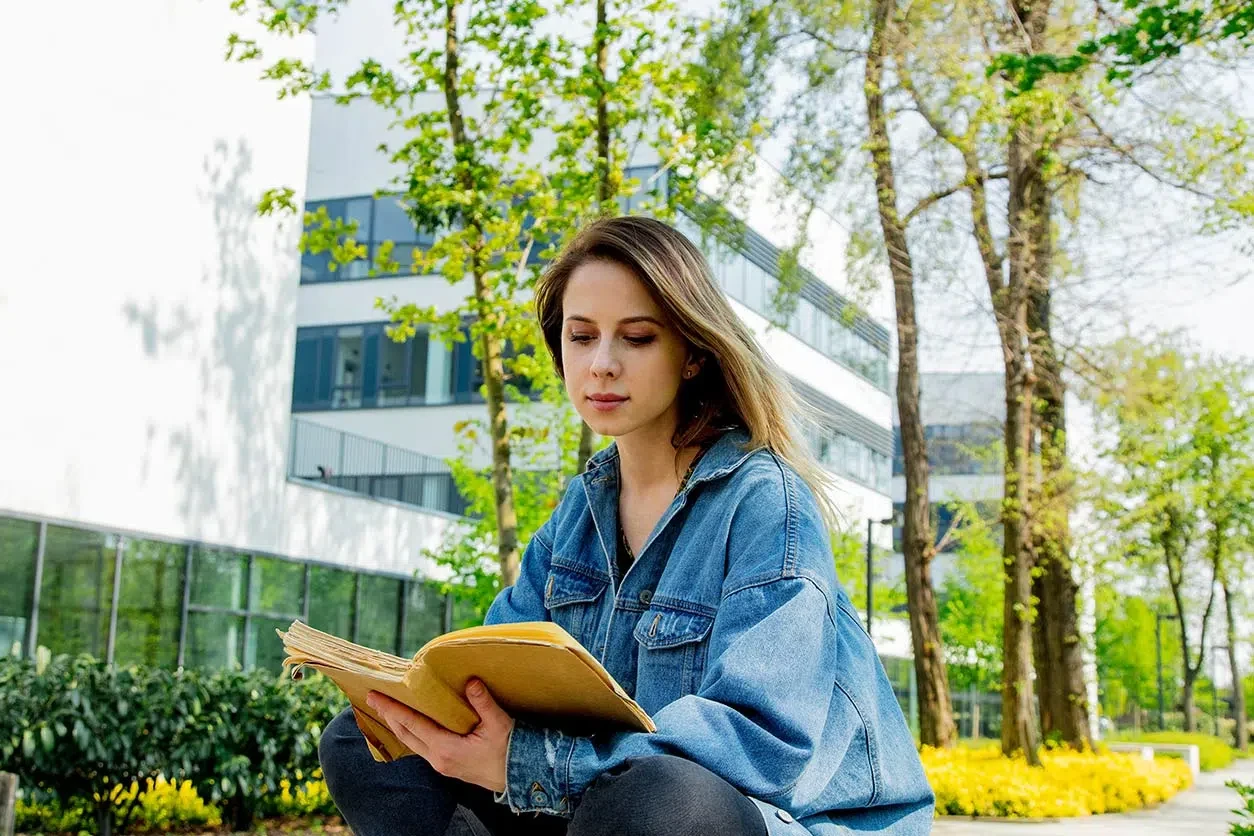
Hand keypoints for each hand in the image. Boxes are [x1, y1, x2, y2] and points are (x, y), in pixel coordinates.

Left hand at [366, 680, 513, 793]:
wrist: (517, 775)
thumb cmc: (508, 750)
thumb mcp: (498, 724)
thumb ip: (483, 703)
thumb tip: (471, 682)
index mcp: (446, 748)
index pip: (412, 724)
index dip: (392, 709)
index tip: (375, 697)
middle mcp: (438, 758)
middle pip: (405, 734)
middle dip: (389, 716)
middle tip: (374, 699)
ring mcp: (440, 764)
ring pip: (411, 743)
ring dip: (398, 725)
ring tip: (388, 710)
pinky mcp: (446, 765)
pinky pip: (421, 747)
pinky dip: (411, 733)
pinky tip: (412, 724)